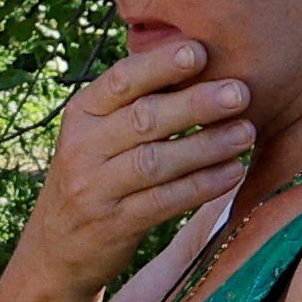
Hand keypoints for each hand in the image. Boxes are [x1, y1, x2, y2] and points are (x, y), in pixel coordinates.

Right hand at [10, 34, 252, 301]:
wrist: (55, 249)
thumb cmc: (94, 177)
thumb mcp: (96, 135)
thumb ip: (133, 104)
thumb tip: (196, 59)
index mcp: (81, 114)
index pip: (121, 81)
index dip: (160, 64)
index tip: (200, 51)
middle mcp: (82, 148)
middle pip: (143, 119)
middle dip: (195, 104)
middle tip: (240, 93)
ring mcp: (95, 188)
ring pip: (156, 161)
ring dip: (206, 146)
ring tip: (246, 133)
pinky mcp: (114, 224)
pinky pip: (164, 201)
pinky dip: (201, 186)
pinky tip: (232, 172)